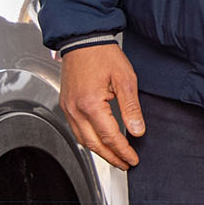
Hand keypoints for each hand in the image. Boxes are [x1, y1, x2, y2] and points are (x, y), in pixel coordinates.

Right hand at [59, 44, 143, 169]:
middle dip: (111, 157)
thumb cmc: (104, 55)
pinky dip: (89, 139)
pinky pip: (76, 129)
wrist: (84, 40)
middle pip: (94, 144)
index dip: (123, 151)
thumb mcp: (125, 79)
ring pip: (83, 139)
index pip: (109, 137)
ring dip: (99, 151)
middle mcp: (75, 110)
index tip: (132, 159)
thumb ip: (131, 108)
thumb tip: (137, 131)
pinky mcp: (66, 104)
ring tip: (114, 157)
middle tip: (125, 164)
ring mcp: (68, 108)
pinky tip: (99, 141)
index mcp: (91, 104)